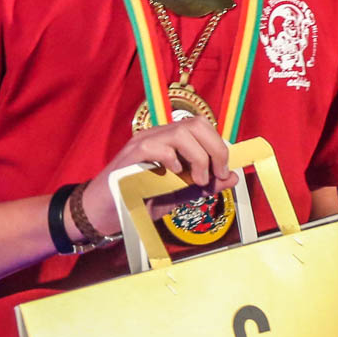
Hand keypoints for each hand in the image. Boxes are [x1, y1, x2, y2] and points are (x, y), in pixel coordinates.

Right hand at [78, 119, 237, 236]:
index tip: (225, 172)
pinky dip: (172, 161)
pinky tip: (172, 176)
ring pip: (181, 131)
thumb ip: (203, 185)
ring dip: (198, 157)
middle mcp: (158, 135)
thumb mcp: (179, 194)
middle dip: (215, 148)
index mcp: (170, 141)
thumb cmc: (139, 201)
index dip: (219, 146)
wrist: (105, 213)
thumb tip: (233, 177)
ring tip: (197, 180)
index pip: (202, 128)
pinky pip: (157, 146)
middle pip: (196, 123)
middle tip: (216, 174)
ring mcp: (144, 141)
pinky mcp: (131, 154)